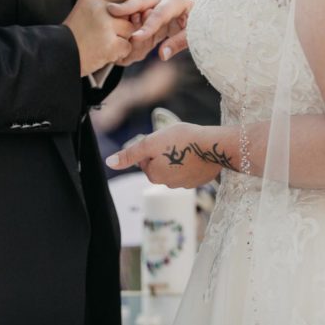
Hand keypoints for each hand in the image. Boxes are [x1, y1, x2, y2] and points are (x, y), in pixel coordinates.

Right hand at [64, 0, 140, 76]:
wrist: (58, 56)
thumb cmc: (77, 33)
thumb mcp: (89, 9)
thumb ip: (117, 1)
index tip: (144, 4)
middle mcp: (98, 7)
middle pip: (131, 11)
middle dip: (130, 22)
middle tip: (116, 31)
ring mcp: (104, 26)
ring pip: (131, 30)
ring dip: (123, 39)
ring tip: (104, 43)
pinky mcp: (108, 44)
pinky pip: (127, 46)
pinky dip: (120, 52)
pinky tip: (105, 53)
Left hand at [105, 123, 226, 188]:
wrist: (216, 146)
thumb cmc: (183, 140)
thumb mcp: (151, 142)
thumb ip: (130, 154)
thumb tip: (109, 162)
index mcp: (155, 175)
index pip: (145, 160)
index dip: (153, 147)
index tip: (164, 140)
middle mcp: (169, 185)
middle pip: (160, 164)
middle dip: (165, 153)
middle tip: (176, 141)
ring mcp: (186, 184)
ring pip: (175, 167)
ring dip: (178, 158)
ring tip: (188, 146)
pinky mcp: (200, 180)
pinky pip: (190, 171)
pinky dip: (191, 162)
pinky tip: (197, 153)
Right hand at [108, 0, 195, 63]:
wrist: (208, 16)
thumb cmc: (203, 26)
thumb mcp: (194, 35)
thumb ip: (177, 43)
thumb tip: (162, 55)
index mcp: (177, 2)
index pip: (159, 15)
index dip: (147, 27)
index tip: (135, 38)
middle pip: (144, 1)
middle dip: (128, 6)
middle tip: (111, 11)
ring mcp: (157, 2)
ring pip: (138, 4)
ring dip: (125, 10)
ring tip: (109, 15)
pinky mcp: (153, 10)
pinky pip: (138, 12)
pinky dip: (128, 16)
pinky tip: (115, 21)